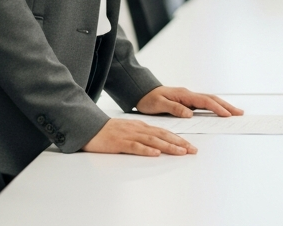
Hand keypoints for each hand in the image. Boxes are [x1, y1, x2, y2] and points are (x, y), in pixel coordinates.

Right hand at [81, 117, 195, 155]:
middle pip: (163, 136)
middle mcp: (138, 129)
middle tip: (192, 150)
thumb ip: (142, 135)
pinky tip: (155, 154)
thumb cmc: (108, 131)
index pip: (164, 132)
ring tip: (181, 152)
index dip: (178, 139)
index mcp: (141, 126)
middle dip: (179, 143)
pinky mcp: (119, 143)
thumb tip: (157, 145)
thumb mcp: (129, 130)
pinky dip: (146, 150)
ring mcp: (129, 135)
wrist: (89, 127)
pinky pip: (135, 147)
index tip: (190, 146)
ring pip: (153, 141)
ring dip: (168, 147)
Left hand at [137, 85, 242, 118]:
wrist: (141, 92)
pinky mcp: (187, 101)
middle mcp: (189, 95)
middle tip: (239, 113)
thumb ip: (174, 108)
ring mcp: (189, 97)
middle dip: (226, 106)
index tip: (227, 114)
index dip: (217, 108)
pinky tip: (219, 111)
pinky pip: (204, 104)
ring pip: (210, 101)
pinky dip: (215, 107)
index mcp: (184, 95)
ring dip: (223, 106)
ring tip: (234, 112)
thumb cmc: (149, 99)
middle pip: (212, 99)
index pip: (205, 101)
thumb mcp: (159, 105)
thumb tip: (190, 113)